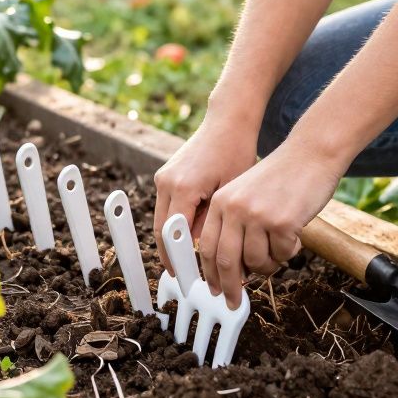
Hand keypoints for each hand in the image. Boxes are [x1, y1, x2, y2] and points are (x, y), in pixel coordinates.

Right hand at [153, 111, 258, 273]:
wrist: (228, 121)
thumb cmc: (236, 152)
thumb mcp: (231, 192)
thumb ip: (213, 220)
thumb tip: (203, 247)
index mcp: (183, 187)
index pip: (172, 233)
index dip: (176, 258)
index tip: (182, 276)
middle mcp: (167, 182)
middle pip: (161, 228)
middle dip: (170, 253)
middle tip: (182, 274)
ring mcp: (164, 177)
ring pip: (162, 218)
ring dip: (173, 238)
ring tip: (189, 257)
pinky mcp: (167, 174)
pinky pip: (168, 205)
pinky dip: (177, 221)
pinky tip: (192, 233)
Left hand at [198, 140, 342, 307]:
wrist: (311, 154)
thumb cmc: (281, 178)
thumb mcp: (246, 196)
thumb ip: (235, 228)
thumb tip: (233, 272)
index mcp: (221, 202)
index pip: (206, 247)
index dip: (209, 274)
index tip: (213, 291)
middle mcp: (234, 208)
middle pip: (225, 261)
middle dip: (229, 287)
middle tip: (233, 301)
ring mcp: (256, 215)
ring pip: (255, 263)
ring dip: (268, 265)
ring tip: (278, 248)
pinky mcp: (281, 222)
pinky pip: (281, 255)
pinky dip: (288, 252)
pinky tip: (294, 234)